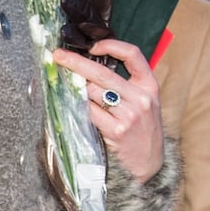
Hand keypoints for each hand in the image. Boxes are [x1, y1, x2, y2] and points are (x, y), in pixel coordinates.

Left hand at [53, 38, 163, 182]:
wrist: (150, 166)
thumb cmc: (142, 131)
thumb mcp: (145, 103)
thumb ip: (126, 85)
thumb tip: (90, 66)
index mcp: (149, 86)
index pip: (133, 54)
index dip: (111, 45)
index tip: (92, 46)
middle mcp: (141, 98)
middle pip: (103, 73)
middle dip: (76, 62)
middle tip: (59, 56)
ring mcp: (129, 115)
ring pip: (92, 92)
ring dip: (77, 89)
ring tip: (69, 88)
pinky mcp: (116, 131)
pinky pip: (89, 111)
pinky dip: (78, 106)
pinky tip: (72, 104)